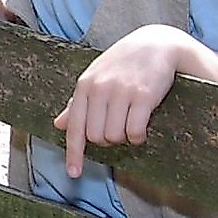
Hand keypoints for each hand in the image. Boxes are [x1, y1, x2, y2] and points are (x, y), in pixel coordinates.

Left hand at [52, 24, 186, 176]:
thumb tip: (58, 125)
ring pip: (115, 136)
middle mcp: (99, 88)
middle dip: (107, 139)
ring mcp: (120, 91)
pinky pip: (134, 132)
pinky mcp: (143, 95)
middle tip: (119, 124)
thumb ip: (78, 102)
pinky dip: (138, 136)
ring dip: (124, 137)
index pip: (75, 127)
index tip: (74, 174)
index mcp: (84, 85)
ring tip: (131, 120)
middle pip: (96, 136)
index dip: (74, 153)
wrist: (159, 43)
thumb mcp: (97, 77)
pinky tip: (142, 126)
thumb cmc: (125, 63)